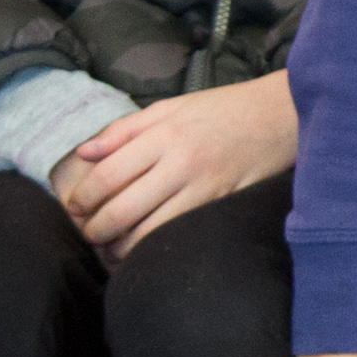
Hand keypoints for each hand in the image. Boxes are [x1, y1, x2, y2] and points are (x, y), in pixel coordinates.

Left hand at [53, 72, 296, 260]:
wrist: (282, 114)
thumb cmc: (224, 109)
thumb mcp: (172, 107)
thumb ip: (125, 130)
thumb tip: (85, 153)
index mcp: (163, 134)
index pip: (108, 174)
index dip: (84, 197)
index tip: (75, 207)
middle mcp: (180, 162)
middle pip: (123, 209)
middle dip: (96, 229)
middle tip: (88, 234)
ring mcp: (204, 187)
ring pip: (150, 230)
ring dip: (122, 246)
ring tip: (111, 248)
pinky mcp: (223, 204)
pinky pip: (181, 232)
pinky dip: (156, 246)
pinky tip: (144, 249)